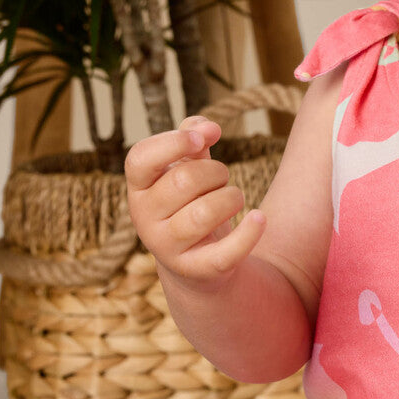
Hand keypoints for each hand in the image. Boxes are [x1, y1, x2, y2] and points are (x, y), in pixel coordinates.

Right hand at [125, 116, 266, 284]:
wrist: (197, 262)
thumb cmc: (191, 201)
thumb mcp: (189, 166)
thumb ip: (194, 137)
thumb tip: (209, 127)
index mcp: (139, 187)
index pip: (139, 159)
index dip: (172, 142)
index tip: (203, 138)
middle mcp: (144, 218)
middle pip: (184, 180)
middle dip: (216, 172)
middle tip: (222, 179)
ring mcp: (166, 247)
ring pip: (204, 213)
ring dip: (231, 198)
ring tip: (233, 199)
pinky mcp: (195, 270)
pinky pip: (224, 253)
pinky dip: (248, 234)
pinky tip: (259, 218)